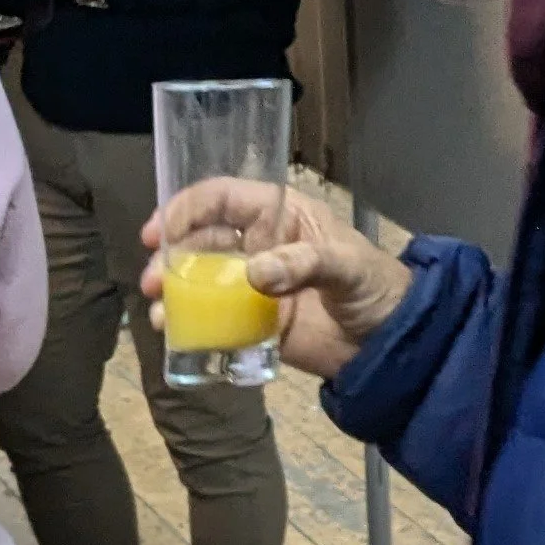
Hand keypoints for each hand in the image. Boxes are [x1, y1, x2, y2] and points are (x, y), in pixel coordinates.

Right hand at [140, 181, 412, 381]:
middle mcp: (258, 244)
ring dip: (173, 292)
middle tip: (151, 282)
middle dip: (170, 257)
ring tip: (159, 312)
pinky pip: (214, 320)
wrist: (393, 346)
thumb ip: (306, 263)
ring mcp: (253, 285)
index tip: (158, 233)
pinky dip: (191, 326)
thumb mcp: (348, 265)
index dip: (185, 208)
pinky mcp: (254, 322)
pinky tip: (175, 335)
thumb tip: (255, 273)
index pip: (221, 198)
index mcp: (279, 214)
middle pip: (200, 240)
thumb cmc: (377, 288)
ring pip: (200, 280)